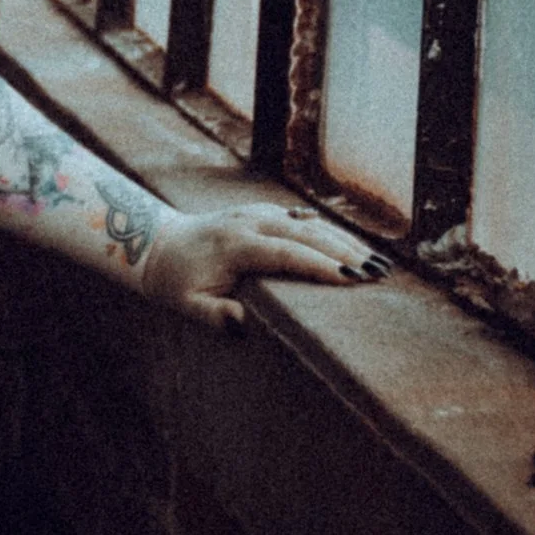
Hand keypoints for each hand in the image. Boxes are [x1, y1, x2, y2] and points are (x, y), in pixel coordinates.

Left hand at [139, 200, 389, 331]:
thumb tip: (243, 322)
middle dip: (345, 251)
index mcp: (236, 245)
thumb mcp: (186, 305)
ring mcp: (258, 213)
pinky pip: (303, 220)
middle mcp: (250, 222)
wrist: (156, 244)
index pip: (287, 253)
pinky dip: (331, 232)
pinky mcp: (264, 212)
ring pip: (310, 222)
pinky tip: (356, 247)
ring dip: (345, 240)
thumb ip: (213, 316)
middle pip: (307, 233)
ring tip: (378, 262)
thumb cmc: (175, 281)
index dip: (320, 265)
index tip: (351, 278)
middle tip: (378, 272)